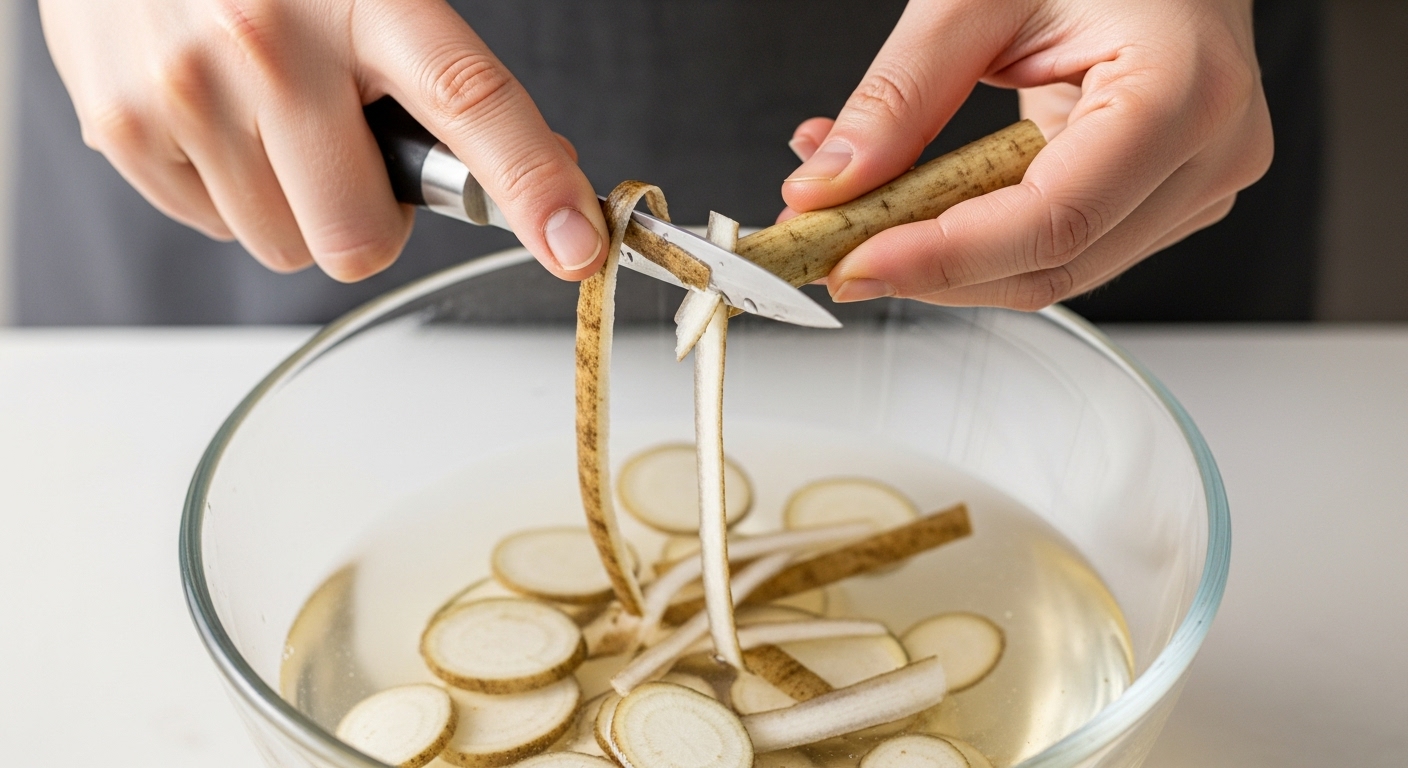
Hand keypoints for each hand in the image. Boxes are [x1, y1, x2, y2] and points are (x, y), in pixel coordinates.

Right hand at [39, 0, 607, 281]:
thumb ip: (449, 74)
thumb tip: (542, 168)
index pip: (468, 102)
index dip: (531, 184)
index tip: (578, 246)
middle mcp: (268, 42)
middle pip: (358, 237)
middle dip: (370, 218)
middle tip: (349, 149)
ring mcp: (185, 90)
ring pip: (288, 248)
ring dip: (299, 206)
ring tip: (270, 117)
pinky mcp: (122, 129)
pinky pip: (217, 230)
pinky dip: (233, 192)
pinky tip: (219, 119)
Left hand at [781, 0, 1272, 308]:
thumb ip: (900, 97)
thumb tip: (830, 186)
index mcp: (1184, 91)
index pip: (1052, 220)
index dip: (942, 257)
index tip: (853, 262)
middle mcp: (1209, 154)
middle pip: (1049, 264)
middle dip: (928, 269)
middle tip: (831, 250)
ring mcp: (1195, 185)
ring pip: (1050, 270)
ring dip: (942, 258)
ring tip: (862, 210)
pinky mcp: (1165, 199)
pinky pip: (1058, 246)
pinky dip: (975, 238)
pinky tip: (920, 202)